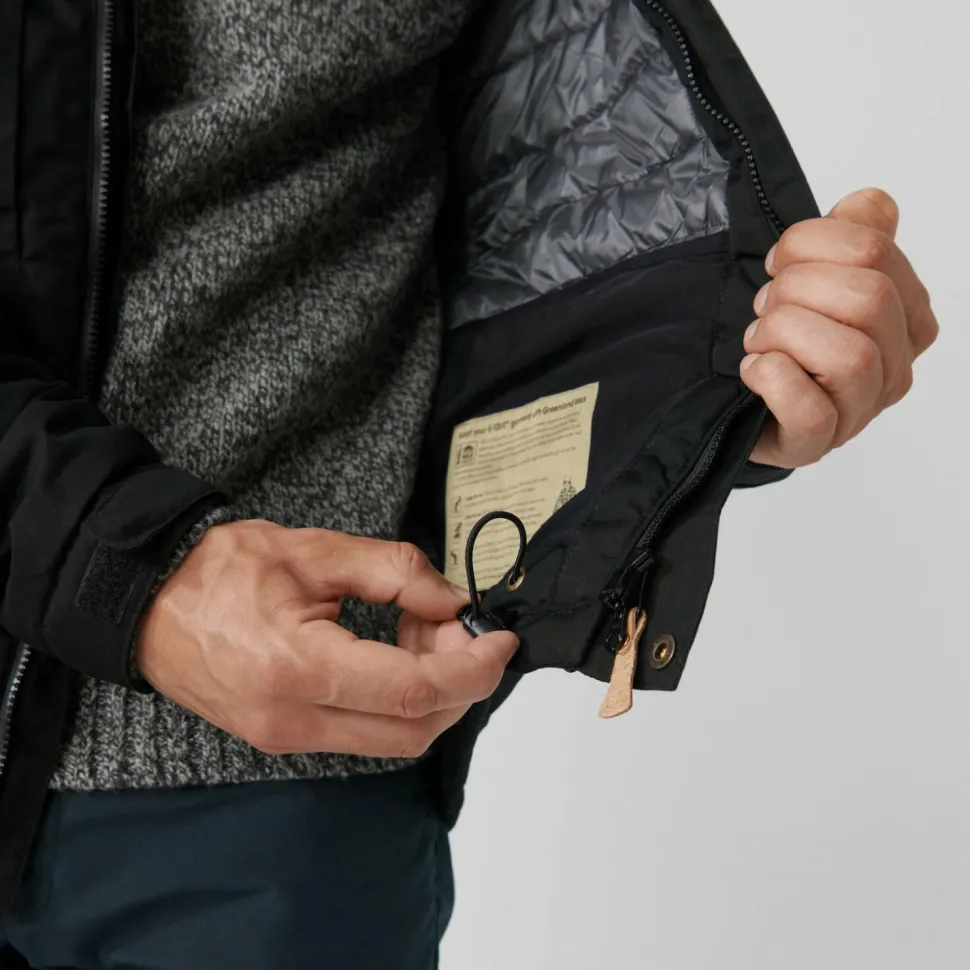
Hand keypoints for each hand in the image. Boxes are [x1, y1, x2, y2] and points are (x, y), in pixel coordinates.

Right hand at [136, 520, 517, 757]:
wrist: (145, 604)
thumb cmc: (219, 570)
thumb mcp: (315, 550)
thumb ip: (395, 573)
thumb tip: (455, 601)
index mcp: (298, 667)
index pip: (413, 690)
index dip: (472, 668)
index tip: (502, 640)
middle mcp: (293, 720)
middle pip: (414, 728)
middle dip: (458, 680)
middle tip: (459, 625)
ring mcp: (287, 739)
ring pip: (394, 737)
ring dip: (430, 689)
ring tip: (420, 626)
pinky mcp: (285, 739)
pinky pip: (366, 732)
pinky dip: (399, 697)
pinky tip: (395, 650)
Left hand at [740, 188, 937, 466]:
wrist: (745, 402)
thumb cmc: (786, 338)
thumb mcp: (817, 275)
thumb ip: (851, 234)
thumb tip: (867, 205)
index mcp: (906, 312)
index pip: (873, 248)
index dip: (809, 244)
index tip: (778, 264)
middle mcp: (895, 363)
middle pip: (868, 298)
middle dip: (796, 290)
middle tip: (765, 306)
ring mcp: (860, 409)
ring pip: (849, 356)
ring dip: (783, 335)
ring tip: (760, 341)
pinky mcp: (816, 443)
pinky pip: (810, 411)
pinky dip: (773, 380)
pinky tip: (755, 369)